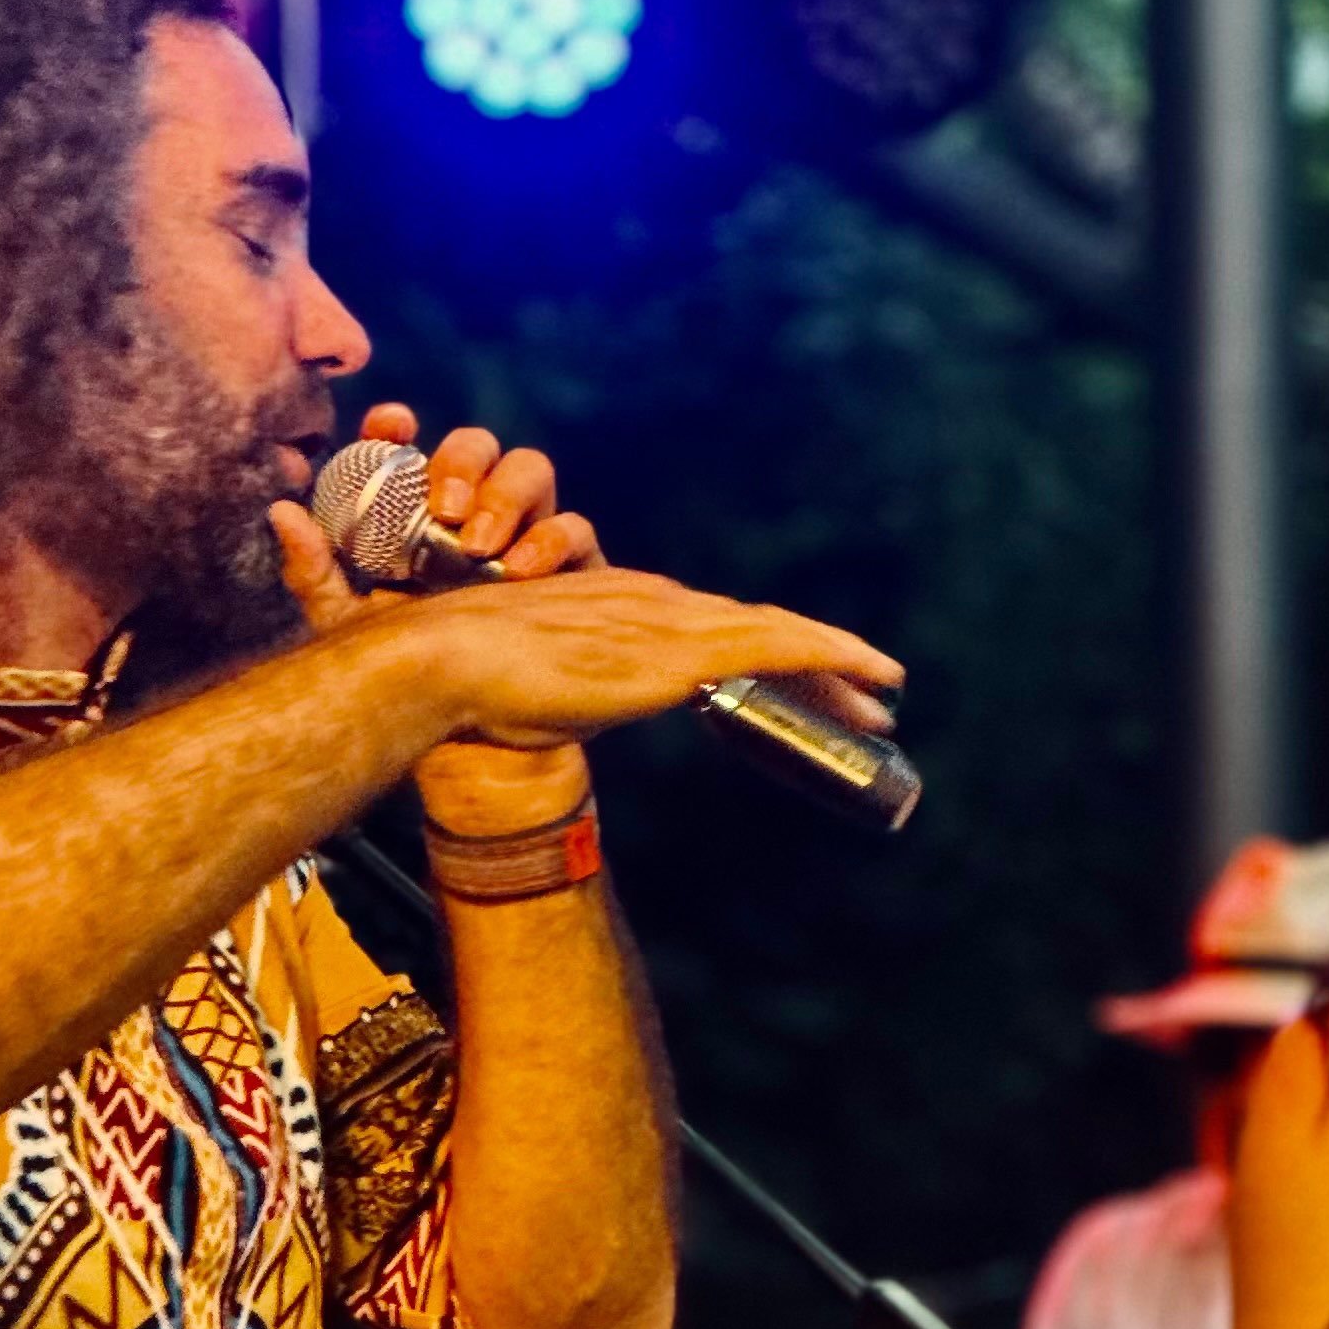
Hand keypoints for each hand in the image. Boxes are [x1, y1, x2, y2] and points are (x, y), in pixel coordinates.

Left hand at [271, 401, 615, 828]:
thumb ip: (317, 575)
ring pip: (532, 471)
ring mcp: (529, 537)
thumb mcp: (354, 632)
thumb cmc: (414, 680)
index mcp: (418, 515)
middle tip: (442, 505)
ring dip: (505, 493)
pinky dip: (552, 538)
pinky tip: (521, 571)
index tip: (391, 425)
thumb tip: (283, 511)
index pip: (409, 450)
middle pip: (479, 447)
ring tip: (478, 544)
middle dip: (462, 459)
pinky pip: (575, 530)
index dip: (396, 426)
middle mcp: (475, 514)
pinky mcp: (576, 572)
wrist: (479, 742)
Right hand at [368, 566, 902, 759]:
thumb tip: (560, 724)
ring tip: (883, 700)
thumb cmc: (469, 687)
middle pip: (757, 631)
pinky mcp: (681, 650)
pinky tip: (875, 674)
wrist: (445, 661)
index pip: (714, 631)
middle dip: (818, 669)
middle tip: (869, 700)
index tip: (802, 689)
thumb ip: (564, 700)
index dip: (765, 657)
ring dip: (838, 671)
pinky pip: (777, 645)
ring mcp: (671, 623)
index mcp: (624, 610)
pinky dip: (832, 654)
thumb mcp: (534, 696)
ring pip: (778, 637)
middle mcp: (656, 604)